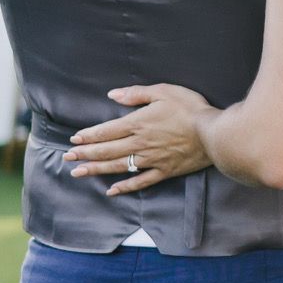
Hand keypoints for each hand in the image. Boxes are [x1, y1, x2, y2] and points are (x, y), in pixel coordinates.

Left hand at [65, 85, 214, 194]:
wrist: (214, 134)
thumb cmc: (190, 108)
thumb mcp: (163, 91)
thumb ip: (136, 94)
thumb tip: (113, 95)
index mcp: (138, 123)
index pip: (106, 131)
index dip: (88, 136)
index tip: (74, 139)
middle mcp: (140, 144)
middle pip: (107, 150)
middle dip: (85, 154)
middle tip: (68, 158)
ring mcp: (151, 160)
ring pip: (118, 167)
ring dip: (97, 169)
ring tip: (79, 173)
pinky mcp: (164, 171)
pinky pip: (140, 182)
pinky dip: (125, 187)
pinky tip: (112, 191)